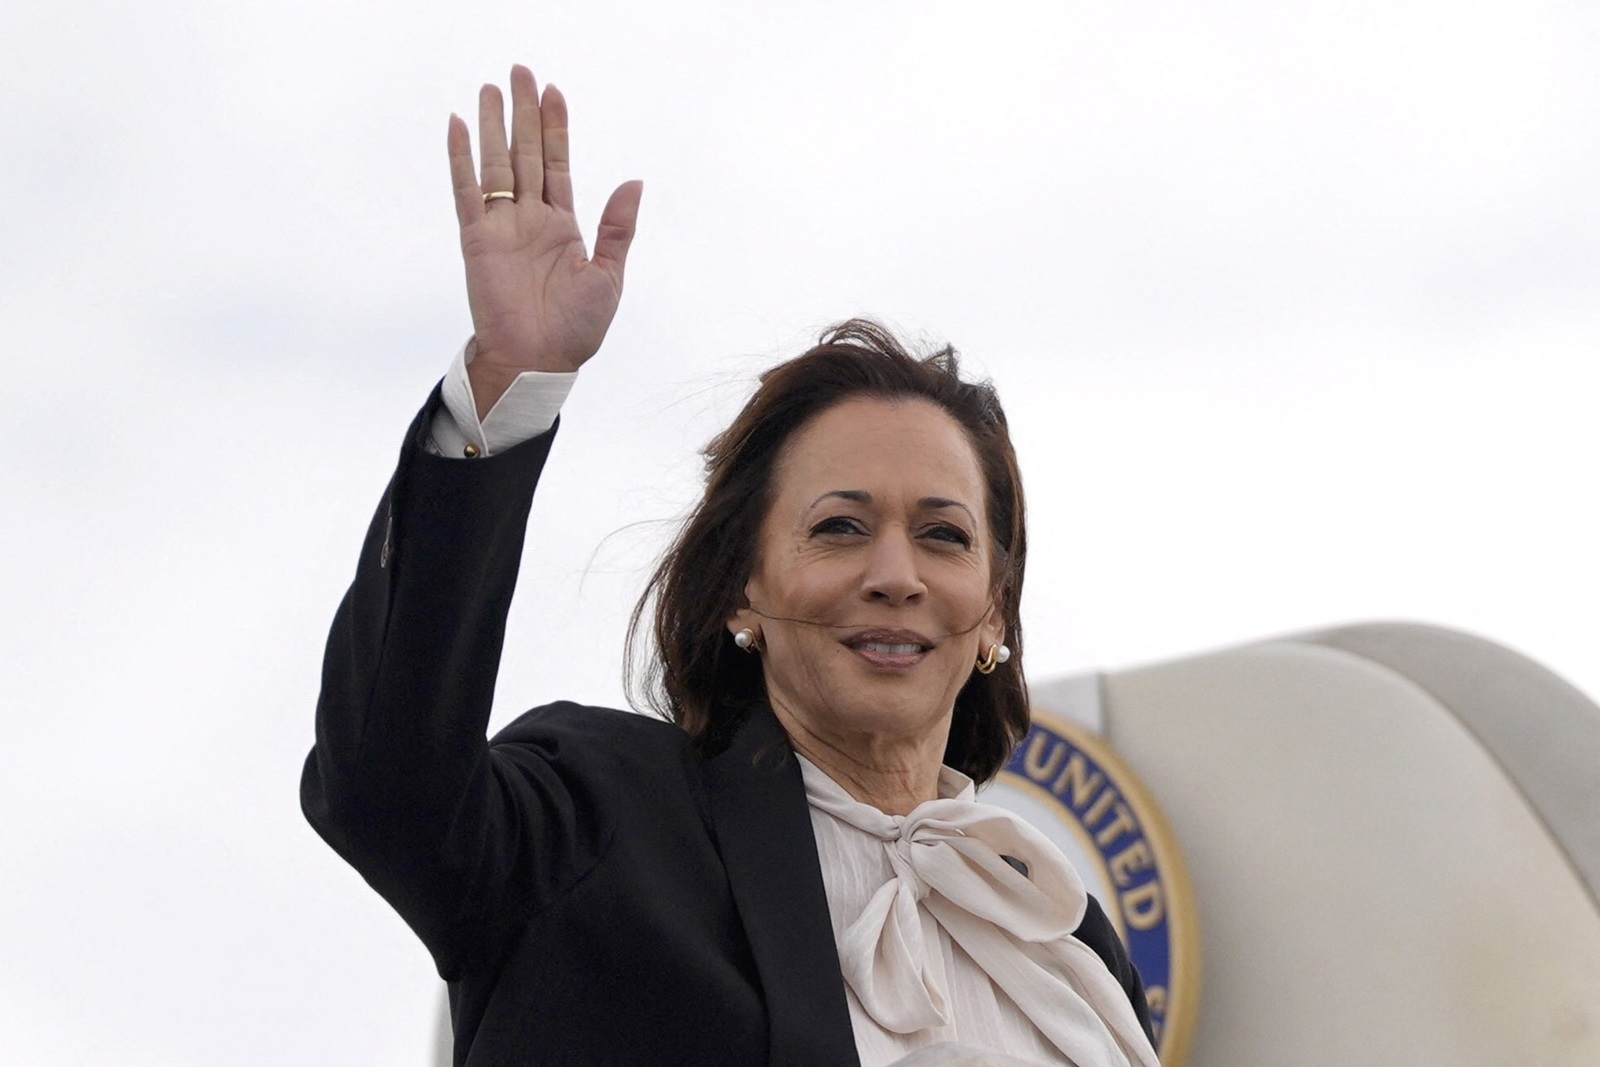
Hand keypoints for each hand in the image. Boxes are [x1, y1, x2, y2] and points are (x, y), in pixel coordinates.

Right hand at [448, 65, 642, 416]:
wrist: (539, 362)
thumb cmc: (575, 329)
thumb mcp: (609, 275)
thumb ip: (618, 228)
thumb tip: (634, 182)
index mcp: (563, 225)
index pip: (557, 163)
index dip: (556, 127)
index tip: (553, 91)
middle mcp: (530, 219)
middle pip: (526, 152)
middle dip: (524, 112)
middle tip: (520, 72)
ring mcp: (502, 226)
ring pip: (497, 163)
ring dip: (493, 125)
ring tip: (490, 88)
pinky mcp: (476, 239)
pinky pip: (466, 191)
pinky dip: (461, 158)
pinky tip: (457, 126)